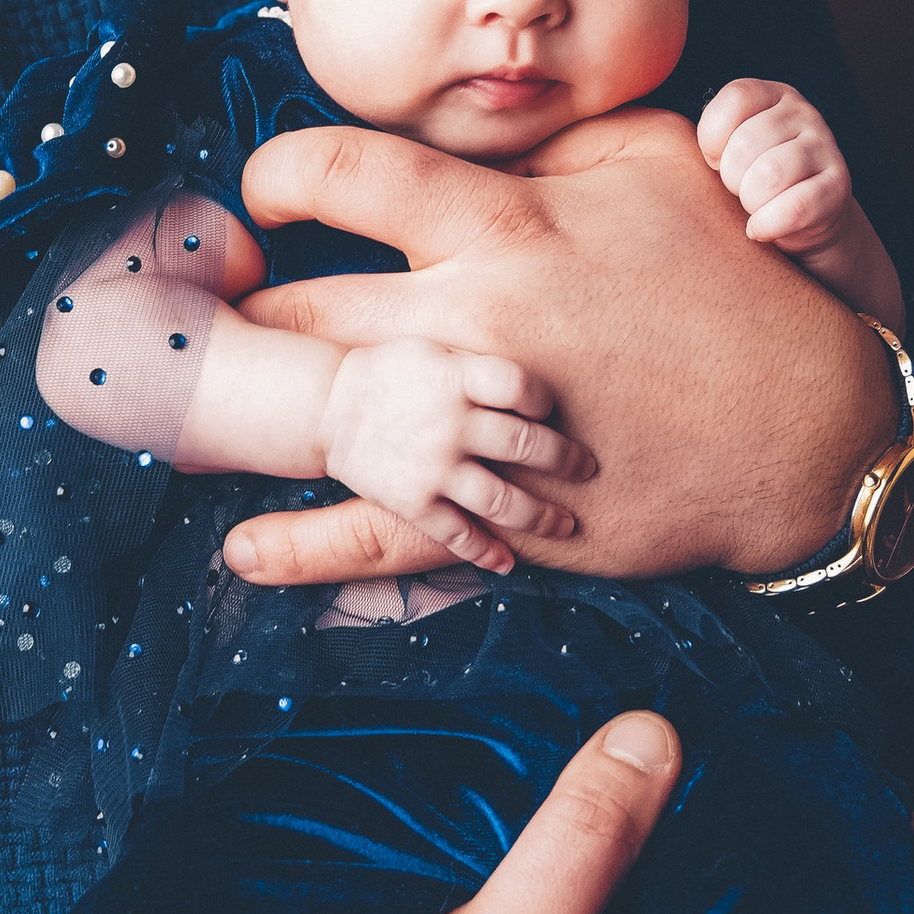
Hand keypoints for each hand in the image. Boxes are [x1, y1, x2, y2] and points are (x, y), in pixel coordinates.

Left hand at [223, 113, 891, 594]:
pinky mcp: (503, 512)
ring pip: (326, 425)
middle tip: (199, 319)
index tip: (255, 194)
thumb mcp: (657, 167)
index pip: (352, 179)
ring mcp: (484, 427)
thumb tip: (466, 130)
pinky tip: (243, 549)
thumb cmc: (737, 282)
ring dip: (245, 427)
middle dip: (236, 317)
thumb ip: (547, 144)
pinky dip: (302, 550)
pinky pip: (382, 537)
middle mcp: (479, 323)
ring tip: (190, 423)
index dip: (279, 176)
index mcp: (509, 227)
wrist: (811, 428)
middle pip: (306, 312)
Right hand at [320, 339, 593, 575]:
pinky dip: (487, 552)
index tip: (550, 410)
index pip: (522, 387)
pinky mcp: (414, 503)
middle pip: (526, 445)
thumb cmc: (392, 372)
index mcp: (457, 379)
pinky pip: (458, 534)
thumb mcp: (436, 351)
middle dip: (566, 460)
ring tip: (567, 525)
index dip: (545, 399)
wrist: (327, 405)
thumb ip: (483, 367)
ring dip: (543, 517)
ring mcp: (434, 468)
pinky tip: (508, 561)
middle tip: (587, 468)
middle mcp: (451, 424)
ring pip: (503, 501)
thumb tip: (543, 387)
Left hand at [696, 78, 903, 323]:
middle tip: (739, 192)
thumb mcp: (720, 153)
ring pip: (769, 176)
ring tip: (754, 207)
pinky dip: (768, 226)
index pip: (732, 101)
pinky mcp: (839, 189)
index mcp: (770, 95)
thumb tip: (611, 124)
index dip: (713, 141)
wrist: (802, 231)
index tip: (715, 163)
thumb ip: (688, 136)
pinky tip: (763, 230)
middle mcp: (803, 113)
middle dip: (731, 180)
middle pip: (745, 144)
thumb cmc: (744, 189)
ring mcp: (827, 148)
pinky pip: (794, 208)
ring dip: (751, 203)